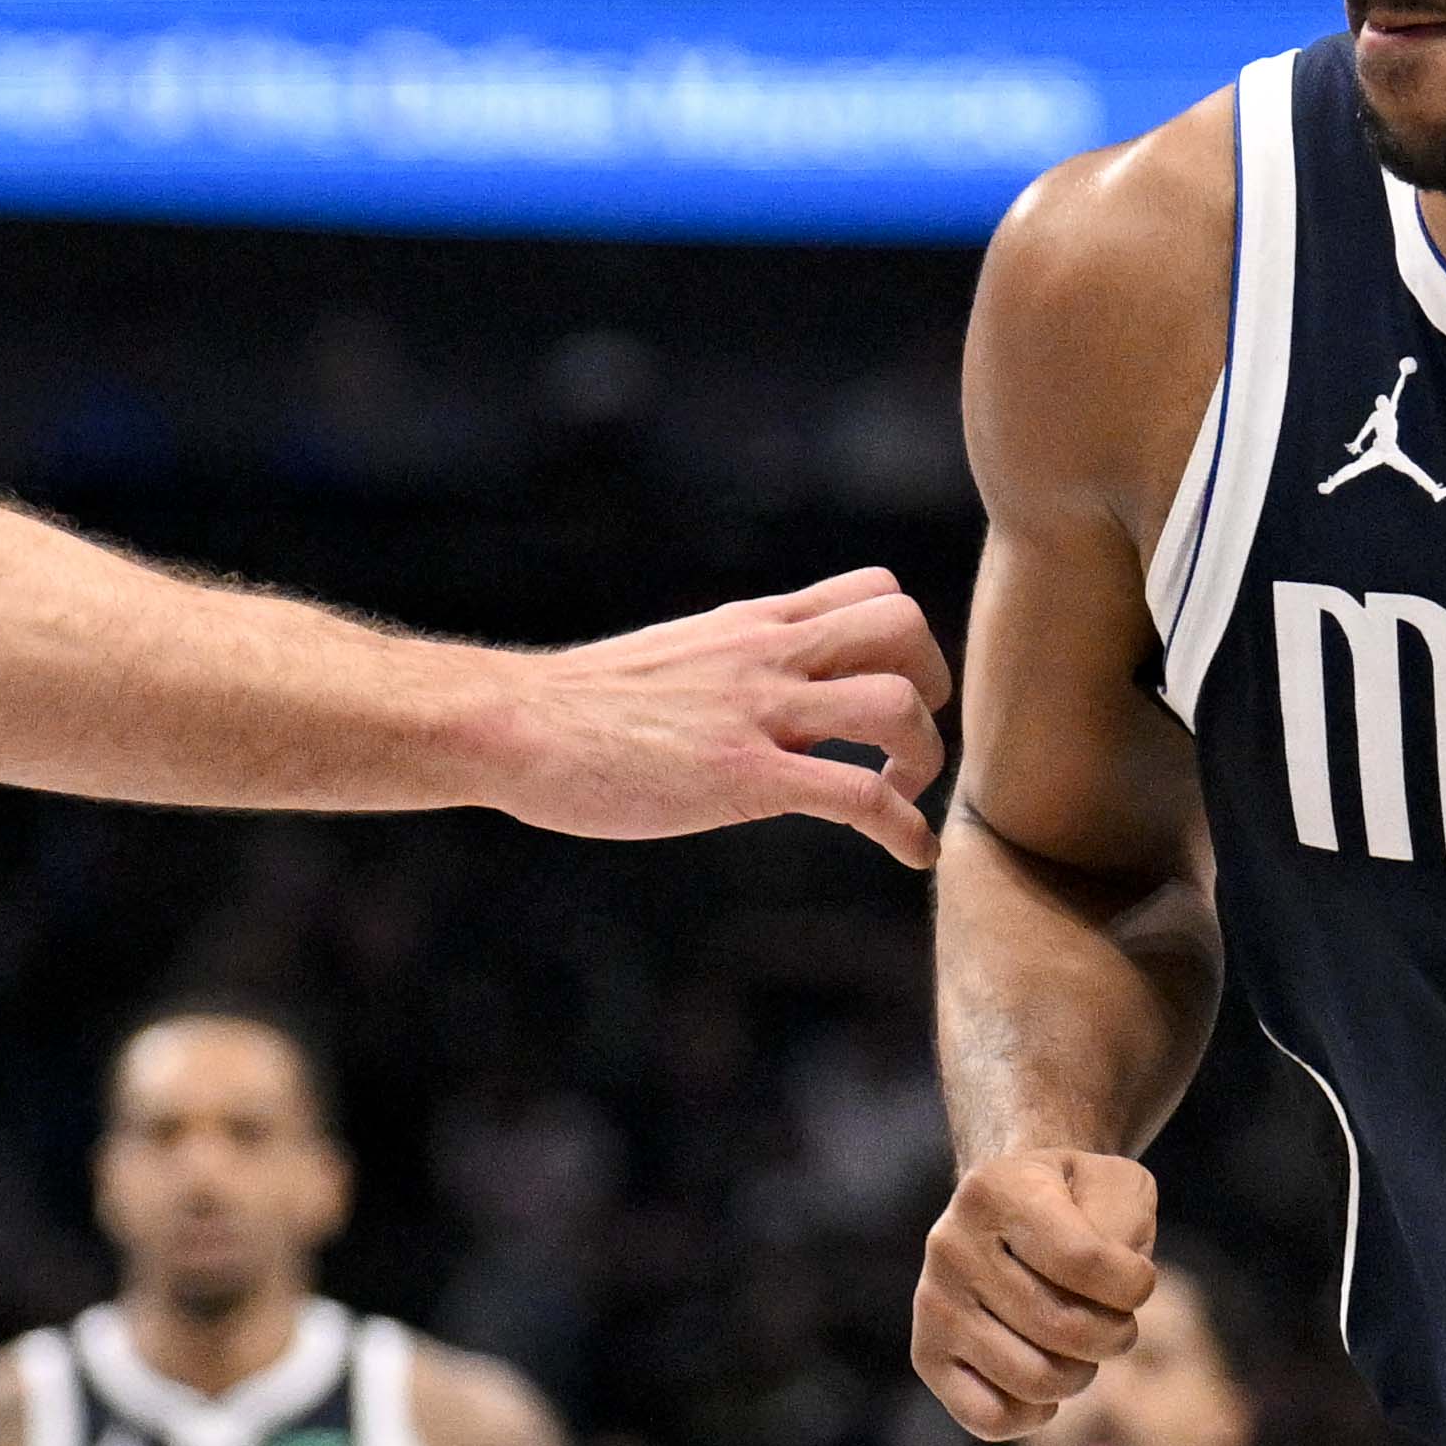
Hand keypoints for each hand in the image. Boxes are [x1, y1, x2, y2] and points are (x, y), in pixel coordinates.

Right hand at [487, 567, 954, 868]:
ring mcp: (756, 713)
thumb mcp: (680, 659)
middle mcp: (766, 655)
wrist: (514, 724)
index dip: (907, 646)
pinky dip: (907, 830)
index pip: (874, 591)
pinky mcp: (742, 776)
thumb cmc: (584, 708)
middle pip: (905, 628)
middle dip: (931, 689)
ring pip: (897, 705)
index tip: (888, 699)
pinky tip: (913, 855)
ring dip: (923, 759)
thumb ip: (739, 667)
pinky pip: (858, 795)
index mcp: (754, 626)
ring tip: (897, 796)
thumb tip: (776, 702)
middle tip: (900, 744)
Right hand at [915, 1147, 1157, 1438]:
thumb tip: (1112, 1289)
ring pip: (1036, 1379)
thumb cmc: (1077, 1207)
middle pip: (1066, 1329)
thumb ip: (1125, 1225)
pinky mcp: (927, 1355)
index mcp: (997, 1191)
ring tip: (1080, 1346)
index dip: (1134, 1284)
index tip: (1136, 1279)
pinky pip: (991, 1417)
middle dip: (1114, 1333)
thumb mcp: (1116, 1187)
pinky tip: (1046, 1378)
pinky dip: (1035, 1412)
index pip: (1086, 1262)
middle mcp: (951, 1244)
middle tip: (1113, 1320)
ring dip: (1081, 1373)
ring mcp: (934, 1304)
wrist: (1012, 1216)